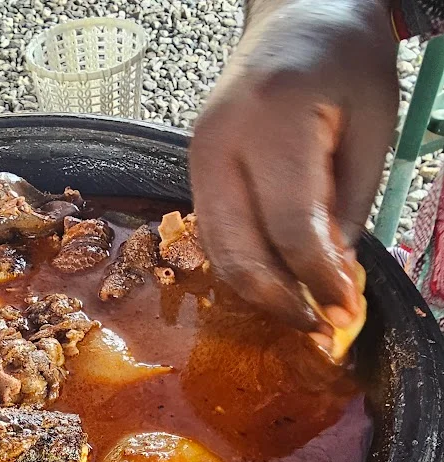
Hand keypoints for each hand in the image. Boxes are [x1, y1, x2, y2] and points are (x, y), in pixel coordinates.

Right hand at [190, 0, 397, 332]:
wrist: (294, 14)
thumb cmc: (344, 62)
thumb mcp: (371, 127)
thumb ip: (348, 206)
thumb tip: (330, 280)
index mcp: (274, 121)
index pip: (291, 228)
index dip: (319, 281)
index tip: (344, 311)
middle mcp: (221, 142)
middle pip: (238, 252)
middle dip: (279, 300)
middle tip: (316, 325)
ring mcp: (198, 157)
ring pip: (218, 252)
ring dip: (259, 292)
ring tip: (301, 309)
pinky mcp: (194, 170)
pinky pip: (214, 235)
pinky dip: (244, 266)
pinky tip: (277, 278)